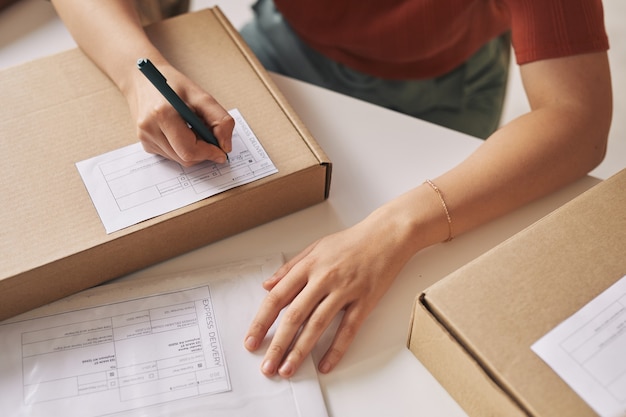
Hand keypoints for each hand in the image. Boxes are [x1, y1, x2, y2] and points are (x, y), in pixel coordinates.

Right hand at [127, 63, 233, 165]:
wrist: (144, 80)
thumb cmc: (174, 85)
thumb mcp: (202, 96)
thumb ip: (220, 120)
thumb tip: (225, 147)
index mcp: (162, 114)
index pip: (189, 150)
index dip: (209, 153)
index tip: (222, 151)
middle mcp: (149, 129)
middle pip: (186, 158)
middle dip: (203, 151)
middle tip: (208, 134)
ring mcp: (145, 138)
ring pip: (180, 160)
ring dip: (193, 150)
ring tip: (192, 128)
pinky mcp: (145, 144)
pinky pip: (172, 155)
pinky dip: (183, 148)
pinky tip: (181, 131)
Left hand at [243, 209, 417, 377]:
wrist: (387, 235)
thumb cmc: (352, 241)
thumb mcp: (315, 247)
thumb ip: (290, 268)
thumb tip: (268, 285)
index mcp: (308, 266)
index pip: (277, 298)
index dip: (261, 322)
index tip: (251, 340)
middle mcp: (324, 279)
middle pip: (294, 316)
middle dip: (277, 344)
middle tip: (267, 365)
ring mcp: (344, 291)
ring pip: (317, 326)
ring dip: (300, 351)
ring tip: (288, 369)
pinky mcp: (364, 301)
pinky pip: (348, 330)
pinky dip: (336, 349)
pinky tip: (325, 364)